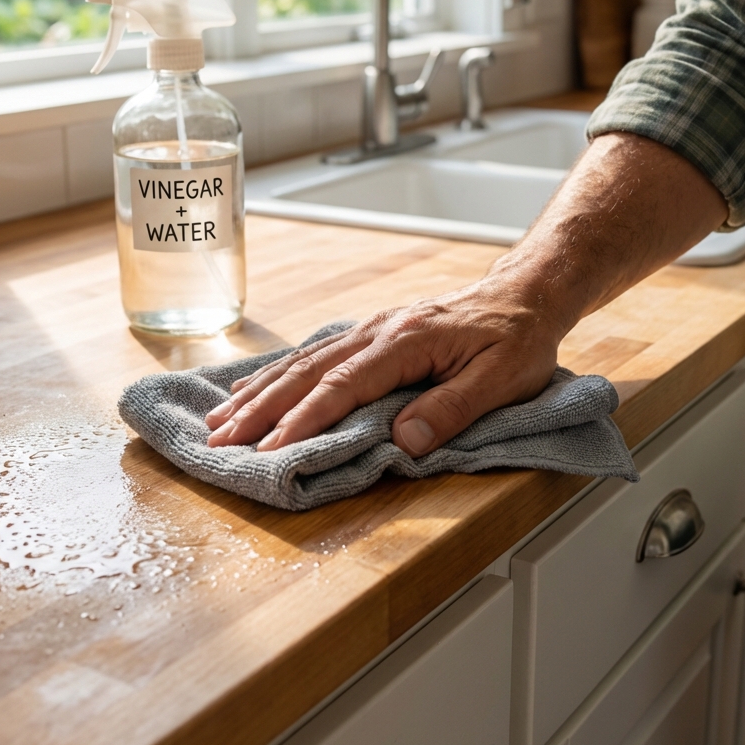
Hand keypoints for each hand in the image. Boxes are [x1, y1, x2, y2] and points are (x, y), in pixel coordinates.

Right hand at [205, 270, 563, 455]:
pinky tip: (252, 387)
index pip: (343, 385)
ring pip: (303, 361)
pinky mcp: (371, 333)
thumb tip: (404, 440)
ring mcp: (371, 329)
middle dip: (261, 408)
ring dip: (260, 392)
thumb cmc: (517, 339)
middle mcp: (379, 330)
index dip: (304, 420)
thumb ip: (453, 408)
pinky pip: (315, 354)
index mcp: (407, 341)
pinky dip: (278, 372)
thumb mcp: (503, 379)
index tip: (268, 450)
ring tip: (220, 419)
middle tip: (220, 439)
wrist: (525, 294)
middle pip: (308, 372)